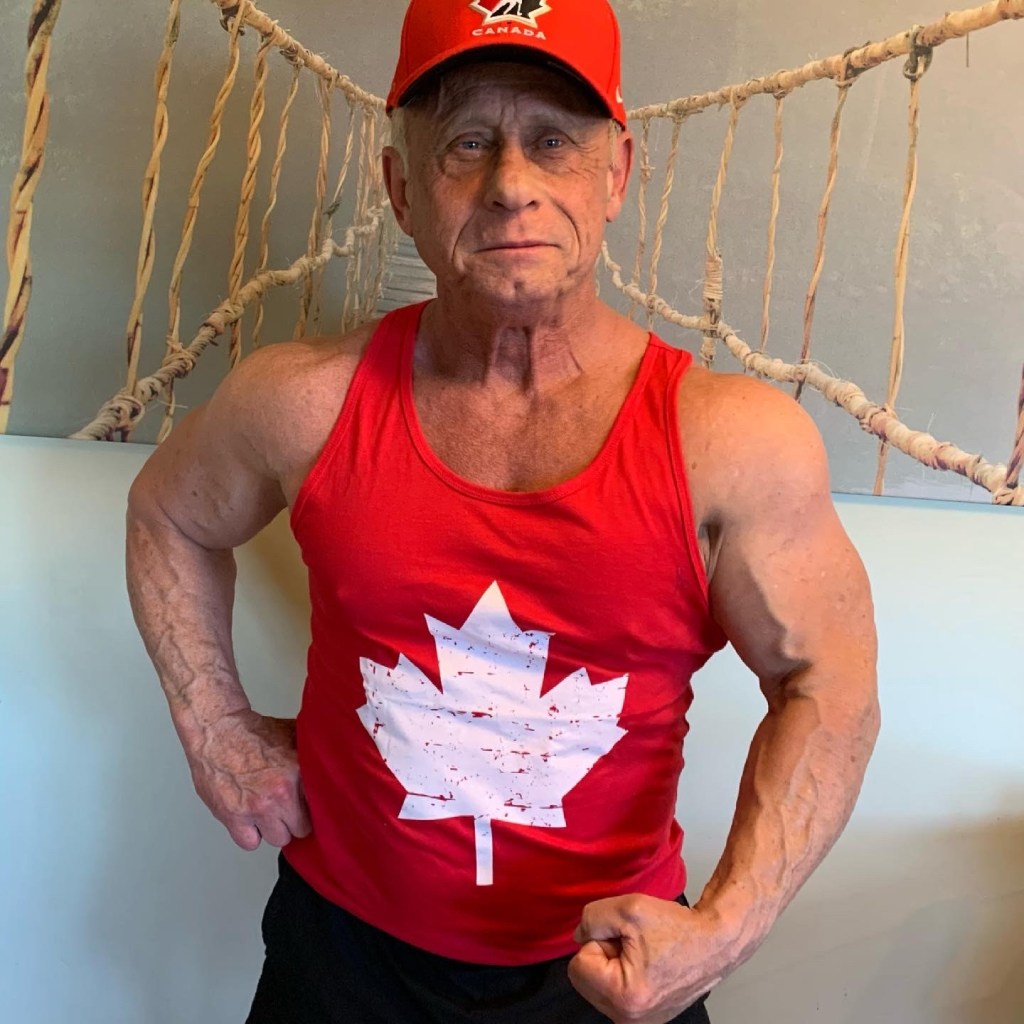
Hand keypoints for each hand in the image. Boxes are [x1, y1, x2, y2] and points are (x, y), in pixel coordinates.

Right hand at [186, 710, 311, 850]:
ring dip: (274, 828)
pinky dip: (251, 835)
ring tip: (270, 813)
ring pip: (278, 839)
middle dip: (296, 820)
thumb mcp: (293, 736)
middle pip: (301, 829)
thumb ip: (311, 757)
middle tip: (289, 809)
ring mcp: (256, 808)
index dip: (314, 806)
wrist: (217, 731)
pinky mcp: (233, 816)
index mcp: (297, 772)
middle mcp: (279, 793)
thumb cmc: (252, 732)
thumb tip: (330, 767)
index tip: (309, 805)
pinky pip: (250, 843)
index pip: (320, 807)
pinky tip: (252, 820)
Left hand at [568, 894, 735, 1023]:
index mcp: (625, 997)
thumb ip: (592, 918)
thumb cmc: (679, 928)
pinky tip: (647, 965)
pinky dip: (624, 975)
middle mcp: (630, 1019)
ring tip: (643, 954)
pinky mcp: (647, 1018)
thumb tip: (579, 935)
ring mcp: (639, 1022)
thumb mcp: (628, 908)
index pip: (578, 964)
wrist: (716, 942)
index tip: (627, 938)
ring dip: (613, 964)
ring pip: (598, 985)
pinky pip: (615, 993)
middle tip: (634, 944)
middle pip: (585, 979)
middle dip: (604, 954)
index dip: (600, 941)